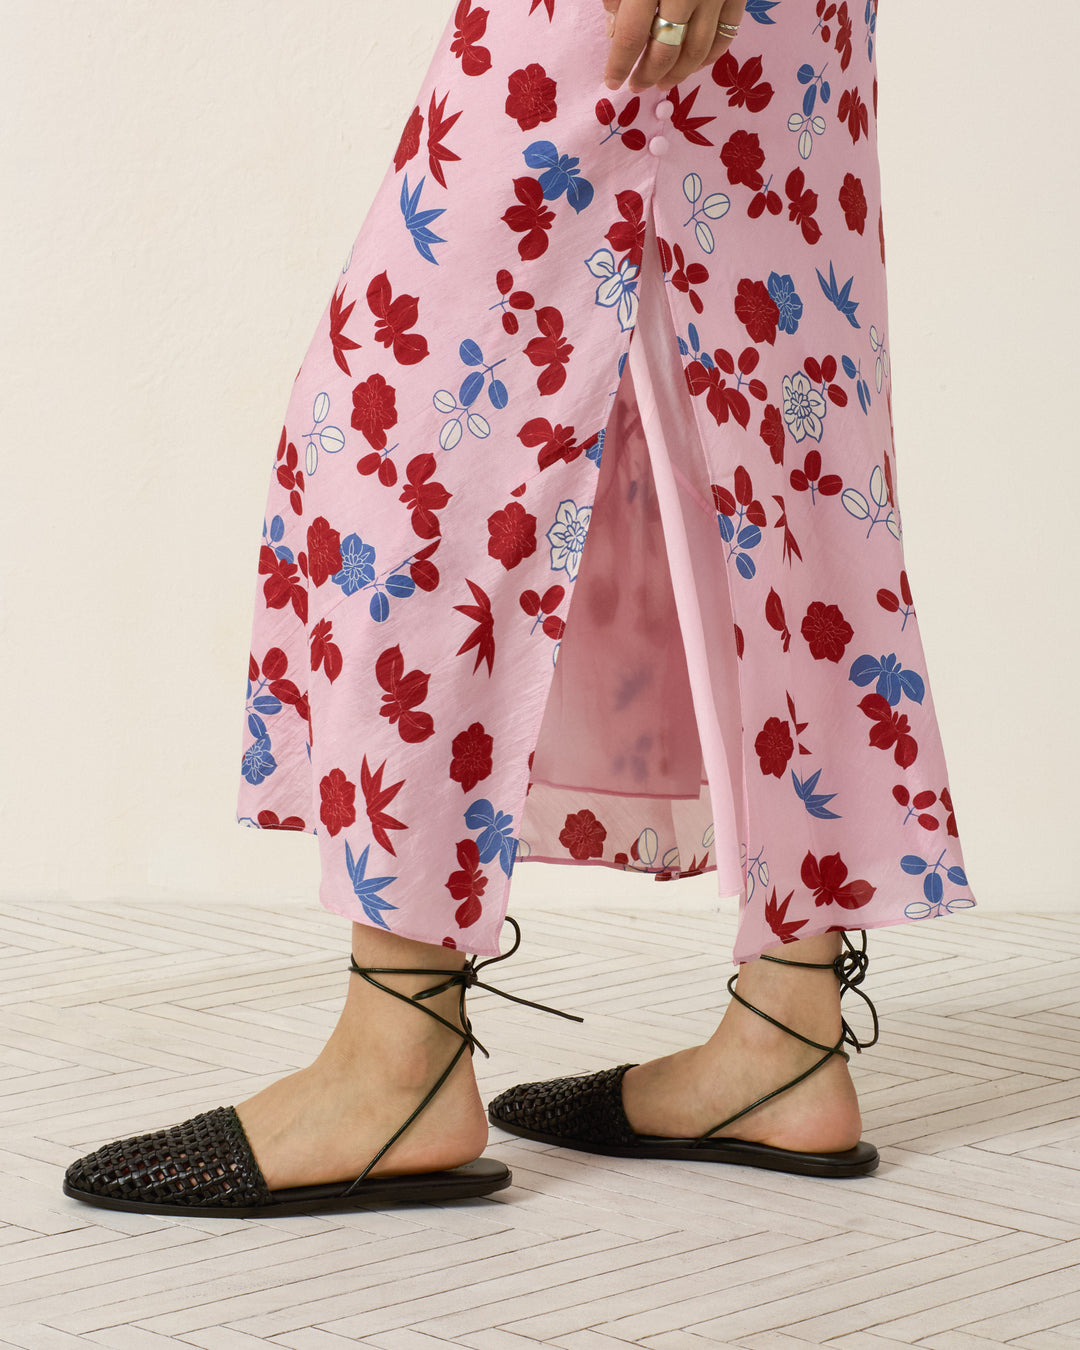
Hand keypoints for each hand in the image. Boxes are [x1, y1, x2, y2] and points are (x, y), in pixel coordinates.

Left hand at [601, 0, 746, 91]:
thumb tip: (615, 32)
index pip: (631, 35)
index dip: (620, 64)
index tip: (612, 82)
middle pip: (666, 51)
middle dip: (649, 75)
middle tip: (637, 86)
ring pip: (697, 50)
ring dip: (678, 74)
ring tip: (663, 83)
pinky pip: (726, 35)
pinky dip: (709, 57)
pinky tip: (694, 66)